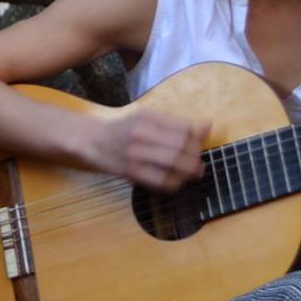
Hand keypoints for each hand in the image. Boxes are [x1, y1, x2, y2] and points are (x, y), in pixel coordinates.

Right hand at [93, 109, 209, 190]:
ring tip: (192, 173)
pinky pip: (161, 180)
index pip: (184, 128)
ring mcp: (135, 153)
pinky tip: (177, 180)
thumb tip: (208, 125)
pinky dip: (175, 182)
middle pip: (181, 146)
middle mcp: (141, 133)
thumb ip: (177, 124)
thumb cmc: (124, 130)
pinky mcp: (131, 171)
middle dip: (195, 157)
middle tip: (198, 163)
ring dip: (189, 171)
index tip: (197, 146)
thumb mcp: (148, 119)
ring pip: (174, 163)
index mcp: (148, 117)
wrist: (92, 141)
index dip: (197, 139)